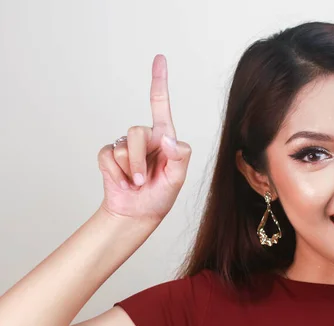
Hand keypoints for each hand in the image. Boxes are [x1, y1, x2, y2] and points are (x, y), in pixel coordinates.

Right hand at [97, 55, 191, 221]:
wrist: (138, 214)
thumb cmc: (161, 195)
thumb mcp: (178, 178)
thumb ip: (180, 156)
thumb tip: (165, 137)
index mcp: (164, 137)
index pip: (160, 105)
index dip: (159, 81)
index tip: (159, 58)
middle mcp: (144, 137)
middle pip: (136, 132)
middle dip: (140, 161)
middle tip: (144, 181)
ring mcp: (125, 145)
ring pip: (123, 147)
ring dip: (131, 171)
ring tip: (136, 184)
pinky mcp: (108, 155)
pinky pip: (108, 157)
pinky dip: (116, 174)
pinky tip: (123, 183)